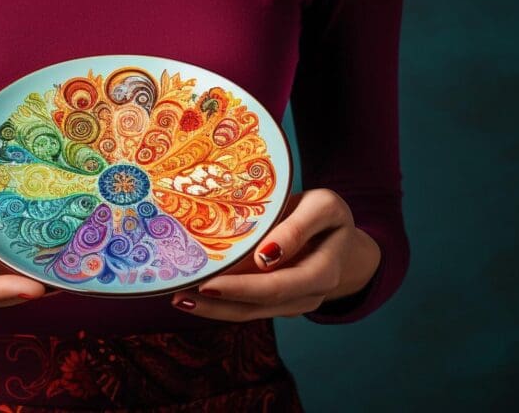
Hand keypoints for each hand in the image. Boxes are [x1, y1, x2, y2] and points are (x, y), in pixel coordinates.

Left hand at [169, 189, 380, 320]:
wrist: (340, 239)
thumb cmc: (326, 216)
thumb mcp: (322, 207)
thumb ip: (298, 227)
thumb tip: (265, 256)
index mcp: (324, 270)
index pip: (280, 285)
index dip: (243, 287)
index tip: (209, 284)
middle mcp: (310, 294)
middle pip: (260, 304)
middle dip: (219, 302)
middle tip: (181, 295)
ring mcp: (294, 304)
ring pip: (251, 312)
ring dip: (213, 309)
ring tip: (178, 298)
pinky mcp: (279, 305)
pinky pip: (249, 308)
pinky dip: (221, 304)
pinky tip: (193, 297)